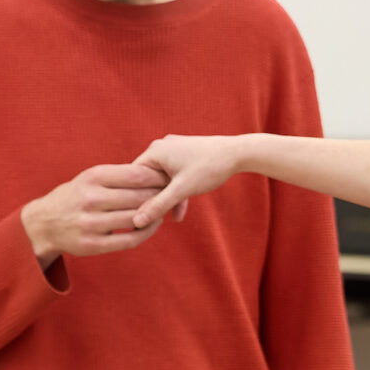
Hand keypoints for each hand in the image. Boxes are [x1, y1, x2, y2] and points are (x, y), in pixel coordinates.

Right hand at [20, 162, 182, 265]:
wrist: (43, 223)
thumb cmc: (75, 196)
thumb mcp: (90, 179)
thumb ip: (118, 176)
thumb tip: (155, 172)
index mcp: (92, 177)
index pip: (137, 175)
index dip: (159, 177)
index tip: (171, 178)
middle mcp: (91, 199)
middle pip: (140, 197)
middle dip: (160, 196)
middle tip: (173, 196)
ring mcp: (91, 223)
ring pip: (137, 218)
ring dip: (155, 215)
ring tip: (163, 210)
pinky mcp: (93, 244)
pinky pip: (130, 239)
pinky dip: (146, 232)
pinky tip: (152, 225)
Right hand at [132, 134, 248, 228]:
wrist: (238, 154)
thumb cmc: (209, 168)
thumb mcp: (182, 189)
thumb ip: (158, 205)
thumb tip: (136, 221)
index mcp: (154, 151)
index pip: (132, 176)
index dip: (132, 196)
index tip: (133, 215)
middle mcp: (161, 148)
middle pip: (147, 179)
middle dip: (152, 200)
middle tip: (151, 221)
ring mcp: (173, 151)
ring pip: (162, 180)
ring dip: (167, 199)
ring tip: (168, 219)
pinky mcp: (185, 157)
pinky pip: (174, 177)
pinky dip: (177, 192)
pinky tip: (179, 213)